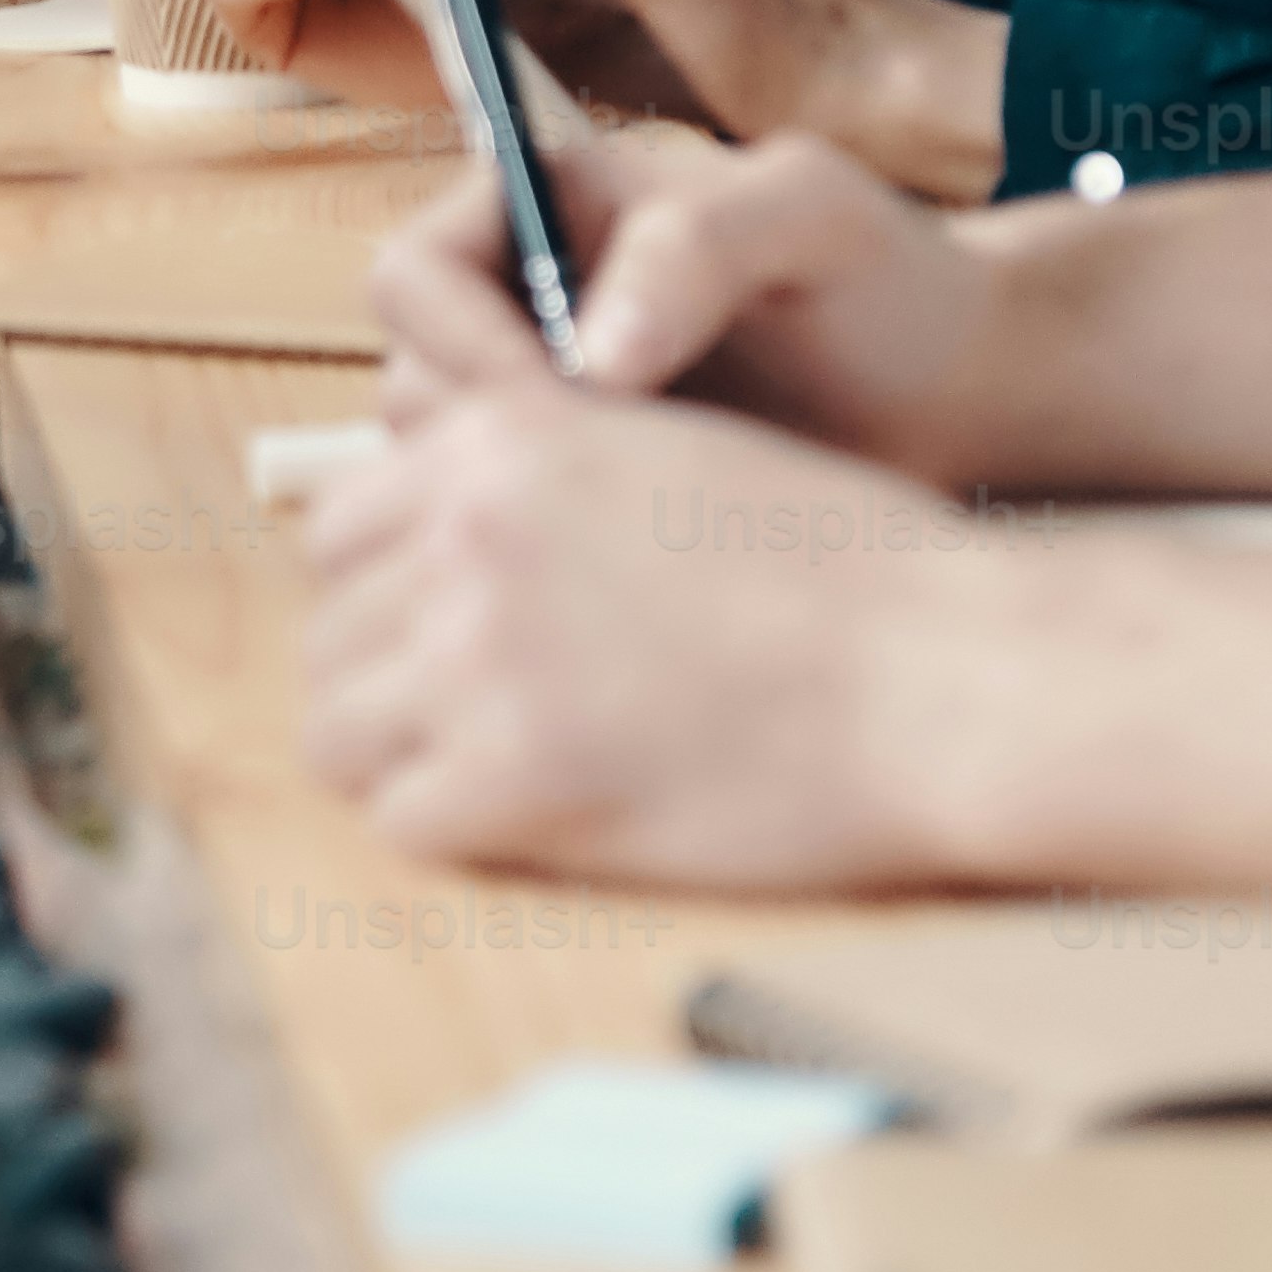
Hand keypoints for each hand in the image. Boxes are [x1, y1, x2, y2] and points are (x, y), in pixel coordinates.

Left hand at [292, 357, 980, 891]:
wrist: (945, 670)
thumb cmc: (847, 570)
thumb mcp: (667, 458)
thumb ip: (542, 483)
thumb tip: (447, 548)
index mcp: (499, 441)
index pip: (339, 528)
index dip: (391, 591)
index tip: (453, 634)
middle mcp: (464, 534)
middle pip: (327, 635)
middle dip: (391, 683)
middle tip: (484, 723)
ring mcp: (477, 656)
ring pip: (338, 733)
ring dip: (407, 762)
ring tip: (504, 778)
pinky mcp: (513, 779)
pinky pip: (402, 820)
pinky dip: (459, 831)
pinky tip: (543, 822)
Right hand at [366, 115, 1024, 488]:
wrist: (954, 392)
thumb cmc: (890, 276)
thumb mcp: (810, 218)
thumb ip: (695, 248)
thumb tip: (591, 352)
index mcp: (541, 205)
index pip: (413, 273)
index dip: (455, 342)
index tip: (546, 403)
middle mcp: (520, 303)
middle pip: (413, 381)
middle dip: (486, 437)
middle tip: (603, 476)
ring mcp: (545, 402)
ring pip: (449, 471)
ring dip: (519, 499)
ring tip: (651, 506)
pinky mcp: (581, 492)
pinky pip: (517, 531)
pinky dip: (561, 547)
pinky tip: (663, 550)